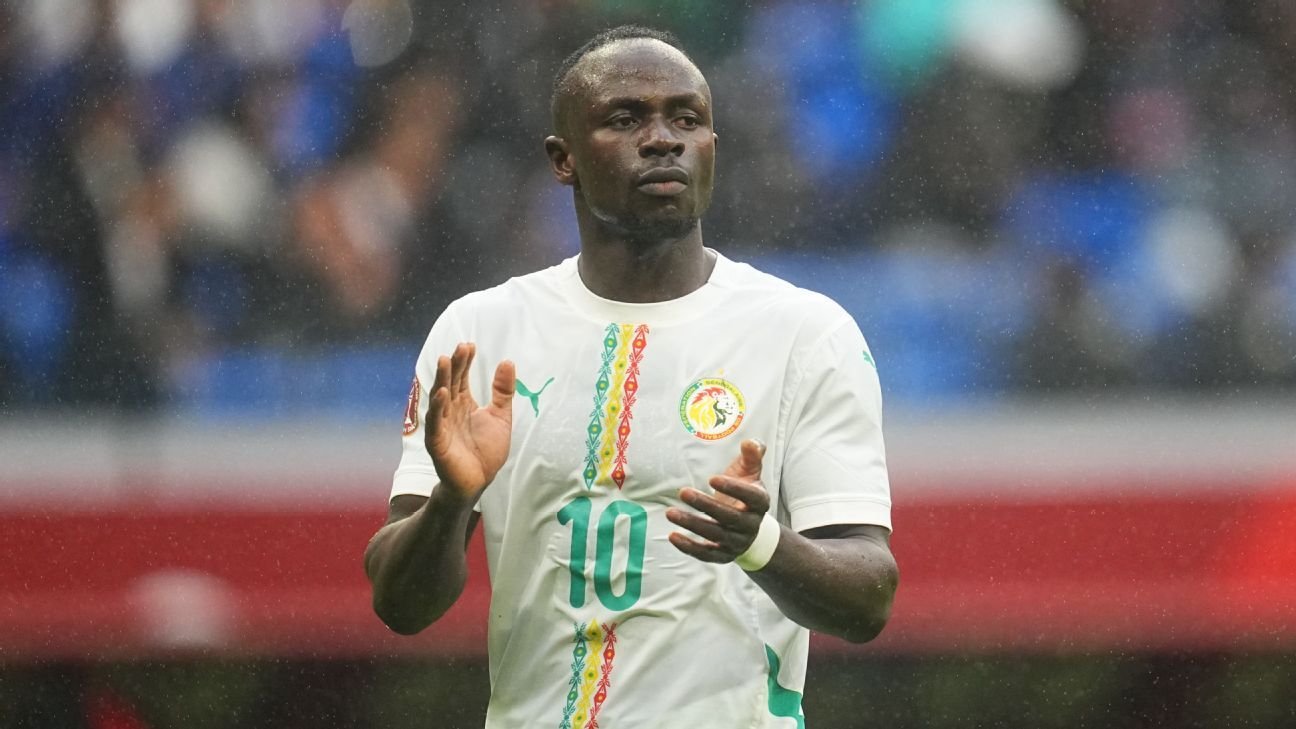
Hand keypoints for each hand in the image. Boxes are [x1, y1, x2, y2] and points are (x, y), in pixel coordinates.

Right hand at [424, 342, 514, 499]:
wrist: (479, 481)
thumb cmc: (486, 451)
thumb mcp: (500, 416)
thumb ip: (503, 391)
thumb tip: (508, 361)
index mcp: (463, 404)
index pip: (461, 378)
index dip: (465, 362)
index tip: (470, 345)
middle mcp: (450, 411)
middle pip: (450, 383)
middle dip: (454, 365)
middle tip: (460, 347)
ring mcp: (442, 425)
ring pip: (440, 399)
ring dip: (441, 380)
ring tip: (444, 360)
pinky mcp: (437, 442)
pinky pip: (436, 423)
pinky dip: (438, 408)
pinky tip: (442, 393)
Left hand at [667, 439, 770, 562]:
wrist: (751, 529)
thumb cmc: (745, 493)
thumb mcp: (750, 473)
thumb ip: (752, 455)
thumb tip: (750, 442)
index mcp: (760, 503)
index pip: (752, 497)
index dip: (734, 488)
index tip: (712, 478)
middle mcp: (751, 524)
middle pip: (729, 517)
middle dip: (705, 505)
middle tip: (683, 492)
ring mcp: (738, 542)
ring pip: (715, 535)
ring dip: (692, 524)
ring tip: (670, 513)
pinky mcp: (724, 554)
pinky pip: (707, 554)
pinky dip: (690, 547)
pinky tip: (673, 536)